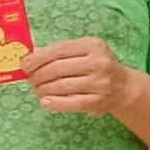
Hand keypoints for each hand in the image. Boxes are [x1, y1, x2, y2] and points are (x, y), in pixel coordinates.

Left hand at [25, 35, 139, 118]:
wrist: (124, 87)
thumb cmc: (97, 66)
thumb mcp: (84, 51)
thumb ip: (60, 51)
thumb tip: (31, 54)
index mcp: (92, 45)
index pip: (58, 50)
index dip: (38, 58)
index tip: (24, 65)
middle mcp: (98, 63)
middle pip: (58, 69)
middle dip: (38, 75)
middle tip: (30, 79)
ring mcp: (100, 83)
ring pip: (62, 86)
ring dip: (43, 89)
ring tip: (38, 90)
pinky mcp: (98, 101)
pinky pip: (72, 103)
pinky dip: (55, 103)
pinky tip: (45, 102)